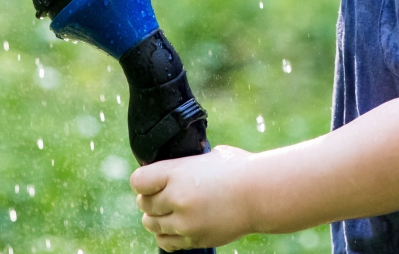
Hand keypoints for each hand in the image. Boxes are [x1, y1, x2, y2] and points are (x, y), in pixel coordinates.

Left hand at [131, 146, 259, 250]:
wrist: (261, 194)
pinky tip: (176, 225)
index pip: (138, 181)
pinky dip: (167, 234)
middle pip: (143, 204)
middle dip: (149, 199)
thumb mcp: (207, 156)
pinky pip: (165, 242)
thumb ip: (184, 166)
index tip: (150, 180)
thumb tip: (170, 169)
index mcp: (176, 174)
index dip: (143, 181)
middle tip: (161, 195)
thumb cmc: (237, 168)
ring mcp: (185, 223)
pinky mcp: (194, 240)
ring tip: (170, 210)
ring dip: (157, 217)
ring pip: (151, 224)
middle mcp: (176, 199)